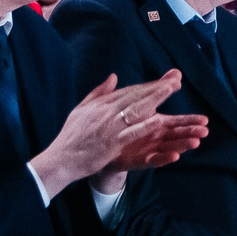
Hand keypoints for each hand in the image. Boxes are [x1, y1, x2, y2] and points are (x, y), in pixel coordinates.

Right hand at [33, 72, 202, 196]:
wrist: (60, 159)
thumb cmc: (71, 136)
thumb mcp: (82, 109)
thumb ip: (99, 93)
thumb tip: (113, 76)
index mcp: (101, 104)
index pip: (130, 91)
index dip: (149, 84)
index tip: (166, 79)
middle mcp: (106, 111)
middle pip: (136, 95)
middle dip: (157, 86)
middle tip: (176, 78)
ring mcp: (109, 126)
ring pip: (136, 109)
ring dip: (155, 98)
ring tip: (172, 89)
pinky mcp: (111, 143)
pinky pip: (131, 132)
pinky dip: (145, 125)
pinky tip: (159, 120)